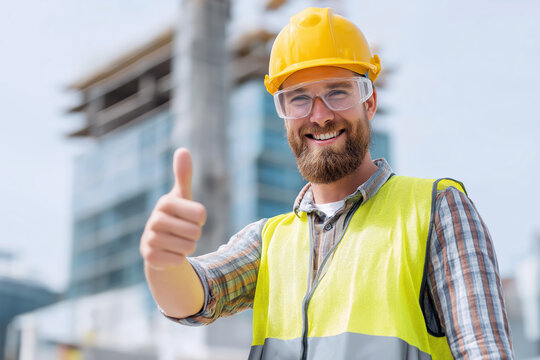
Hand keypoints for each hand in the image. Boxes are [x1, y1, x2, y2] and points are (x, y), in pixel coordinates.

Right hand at [140, 148, 206, 269]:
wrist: (158, 246)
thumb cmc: (175, 218)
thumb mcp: (182, 197)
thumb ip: (184, 176)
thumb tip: (183, 150)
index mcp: (166, 203)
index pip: (201, 214)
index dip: (200, 219)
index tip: (190, 218)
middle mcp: (155, 219)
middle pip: (195, 232)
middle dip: (194, 235)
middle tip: (182, 232)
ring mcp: (150, 238)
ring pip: (188, 247)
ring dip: (187, 248)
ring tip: (176, 242)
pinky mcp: (150, 257)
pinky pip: (178, 260)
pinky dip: (179, 259)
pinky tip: (169, 253)